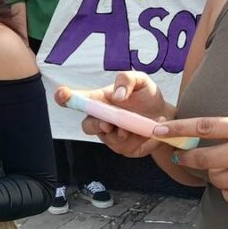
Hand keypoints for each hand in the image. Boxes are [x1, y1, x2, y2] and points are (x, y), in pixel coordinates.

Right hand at [55, 71, 171, 157]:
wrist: (166, 116)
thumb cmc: (148, 96)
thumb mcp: (141, 80)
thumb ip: (127, 80)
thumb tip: (117, 96)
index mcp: (101, 100)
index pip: (79, 99)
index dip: (66, 98)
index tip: (61, 94)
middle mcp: (102, 119)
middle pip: (87, 125)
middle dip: (95, 124)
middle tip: (107, 123)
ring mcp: (110, 135)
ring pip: (106, 137)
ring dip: (117, 132)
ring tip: (132, 127)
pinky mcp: (123, 148)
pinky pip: (123, 146)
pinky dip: (132, 139)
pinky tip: (140, 132)